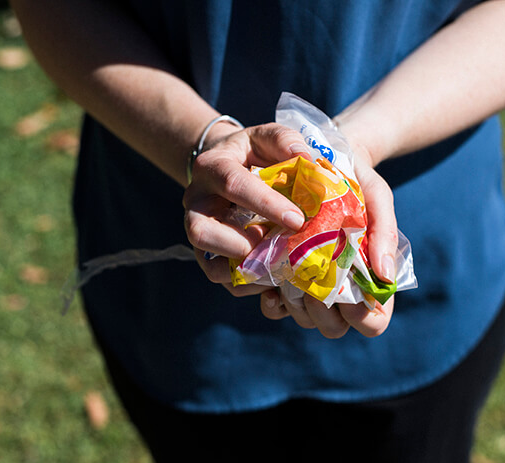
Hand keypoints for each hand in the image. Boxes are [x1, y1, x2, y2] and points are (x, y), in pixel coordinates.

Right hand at [184, 122, 310, 285]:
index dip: (265, 204)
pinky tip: (275, 277)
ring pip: (209, 264)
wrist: (227, 168)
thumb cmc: (252, 153)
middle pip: (201, 232)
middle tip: (280, 246)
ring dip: (247, 270)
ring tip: (279, 264)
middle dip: (242, 244)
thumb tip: (308, 161)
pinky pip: (222, 279)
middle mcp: (196, 203)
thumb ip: (285, 141)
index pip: (232, 185)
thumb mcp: (266, 137)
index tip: (297, 219)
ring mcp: (199, 232)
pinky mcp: (208, 254)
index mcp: (212, 167)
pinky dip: (249, 284)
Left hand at [260, 146, 398, 337]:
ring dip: (297, 305)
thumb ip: (386, 233)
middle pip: (334, 328)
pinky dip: (274, 302)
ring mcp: (310, 288)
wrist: (319, 159)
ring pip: (305, 320)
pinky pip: (276, 308)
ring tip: (293, 274)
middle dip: (323, 312)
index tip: (350, 295)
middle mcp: (340, 290)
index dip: (363, 318)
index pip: (373, 323)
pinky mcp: (282, 279)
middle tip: (314, 281)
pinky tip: (271, 284)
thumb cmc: (357, 182)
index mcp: (370, 280)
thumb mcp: (377, 197)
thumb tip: (384, 274)